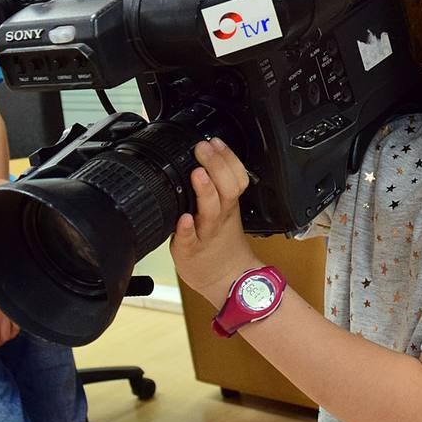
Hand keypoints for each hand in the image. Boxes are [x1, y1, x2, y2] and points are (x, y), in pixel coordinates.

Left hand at [170, 138, 260, 307]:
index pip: (237, 177)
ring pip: (212, 210)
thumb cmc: (222, 246)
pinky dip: (187, 229)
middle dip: (217, 165)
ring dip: (205, 190)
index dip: (229, 158)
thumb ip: (217, 189)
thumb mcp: (226, 213)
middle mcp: (220, 217)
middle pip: (228, 188)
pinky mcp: (191, 251)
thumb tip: (206, 160)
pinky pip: (191, 240)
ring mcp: (207, 234)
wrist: (228, 280)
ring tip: (197, 173)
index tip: (216, 141)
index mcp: (228, 206)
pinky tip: (184, 219)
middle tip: (203, 147)